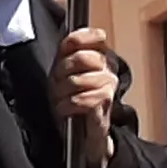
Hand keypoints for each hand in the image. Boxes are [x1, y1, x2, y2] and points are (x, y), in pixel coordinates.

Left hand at [57, 28, 119, 166]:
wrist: (82, 132)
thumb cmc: (72, 98)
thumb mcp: (64, 70)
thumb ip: (67, 50)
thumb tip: (70, 35)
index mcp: (101, 54)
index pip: (92, 36)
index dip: (74, 42)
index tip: (62, 56)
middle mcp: (109, 67)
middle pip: (81, 58)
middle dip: (61, 73)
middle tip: (56, 85)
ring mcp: (110, 85)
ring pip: (78, 80)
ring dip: (62, 93)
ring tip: (60, 100)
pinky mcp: (106, 103)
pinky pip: (82, 99)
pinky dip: (68, 105)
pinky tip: (66, 109)